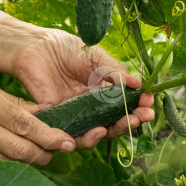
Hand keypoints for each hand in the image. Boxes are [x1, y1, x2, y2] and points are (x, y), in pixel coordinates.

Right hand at [0, 73, 76, 164]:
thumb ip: (15, 105)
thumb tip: (48, 114)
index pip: (26, 125)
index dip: (51, 136)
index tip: (69, 142)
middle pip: (22, 150)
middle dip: (46, 153)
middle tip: (59, 149)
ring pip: (10, 163)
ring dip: (31, 161)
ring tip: (43, 154)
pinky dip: (10, 166)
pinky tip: (18, 161)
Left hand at [10, 28, 154, 148]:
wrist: (36, 48)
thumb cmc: (66, 48)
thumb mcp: (96, 57)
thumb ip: (115, 71)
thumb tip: (139, 84)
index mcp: (104, 89)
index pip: (125, 103)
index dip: (138, 105)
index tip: (149, 101)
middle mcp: (93, 105)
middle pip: (116, 121)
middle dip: (133, 120)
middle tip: (144, 116)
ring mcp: (78, 114)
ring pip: (100, 131)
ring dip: (116, 130)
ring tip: (127, 122)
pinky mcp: (60, 120)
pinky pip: (75, 135)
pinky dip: (89, 137)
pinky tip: (100, 129)